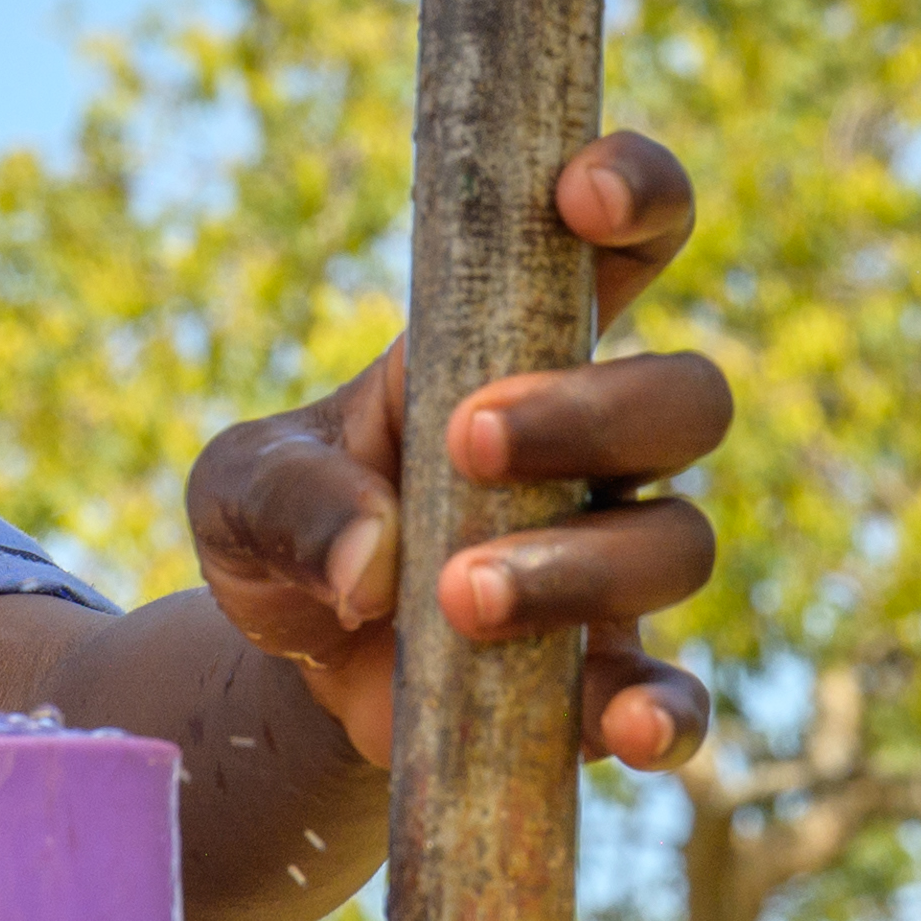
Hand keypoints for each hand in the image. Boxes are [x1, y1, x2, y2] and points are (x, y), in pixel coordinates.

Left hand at [183, 132, 733, 774]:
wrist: (294, 672)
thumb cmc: (288, 527)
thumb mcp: (237, 489)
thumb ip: (289, 496)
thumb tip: (371, 562)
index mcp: (519, 348)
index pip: (625, 238)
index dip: (634, 193)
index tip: (577, 198)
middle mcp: (596, 447)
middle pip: (683, 398)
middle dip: (592, 411)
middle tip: (467, 441)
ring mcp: (614, 565)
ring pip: (677, 542)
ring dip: (578, 567)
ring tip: (457, 598)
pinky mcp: (604, 680)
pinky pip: (676, 695)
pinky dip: (662, 712)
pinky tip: (621, 727)